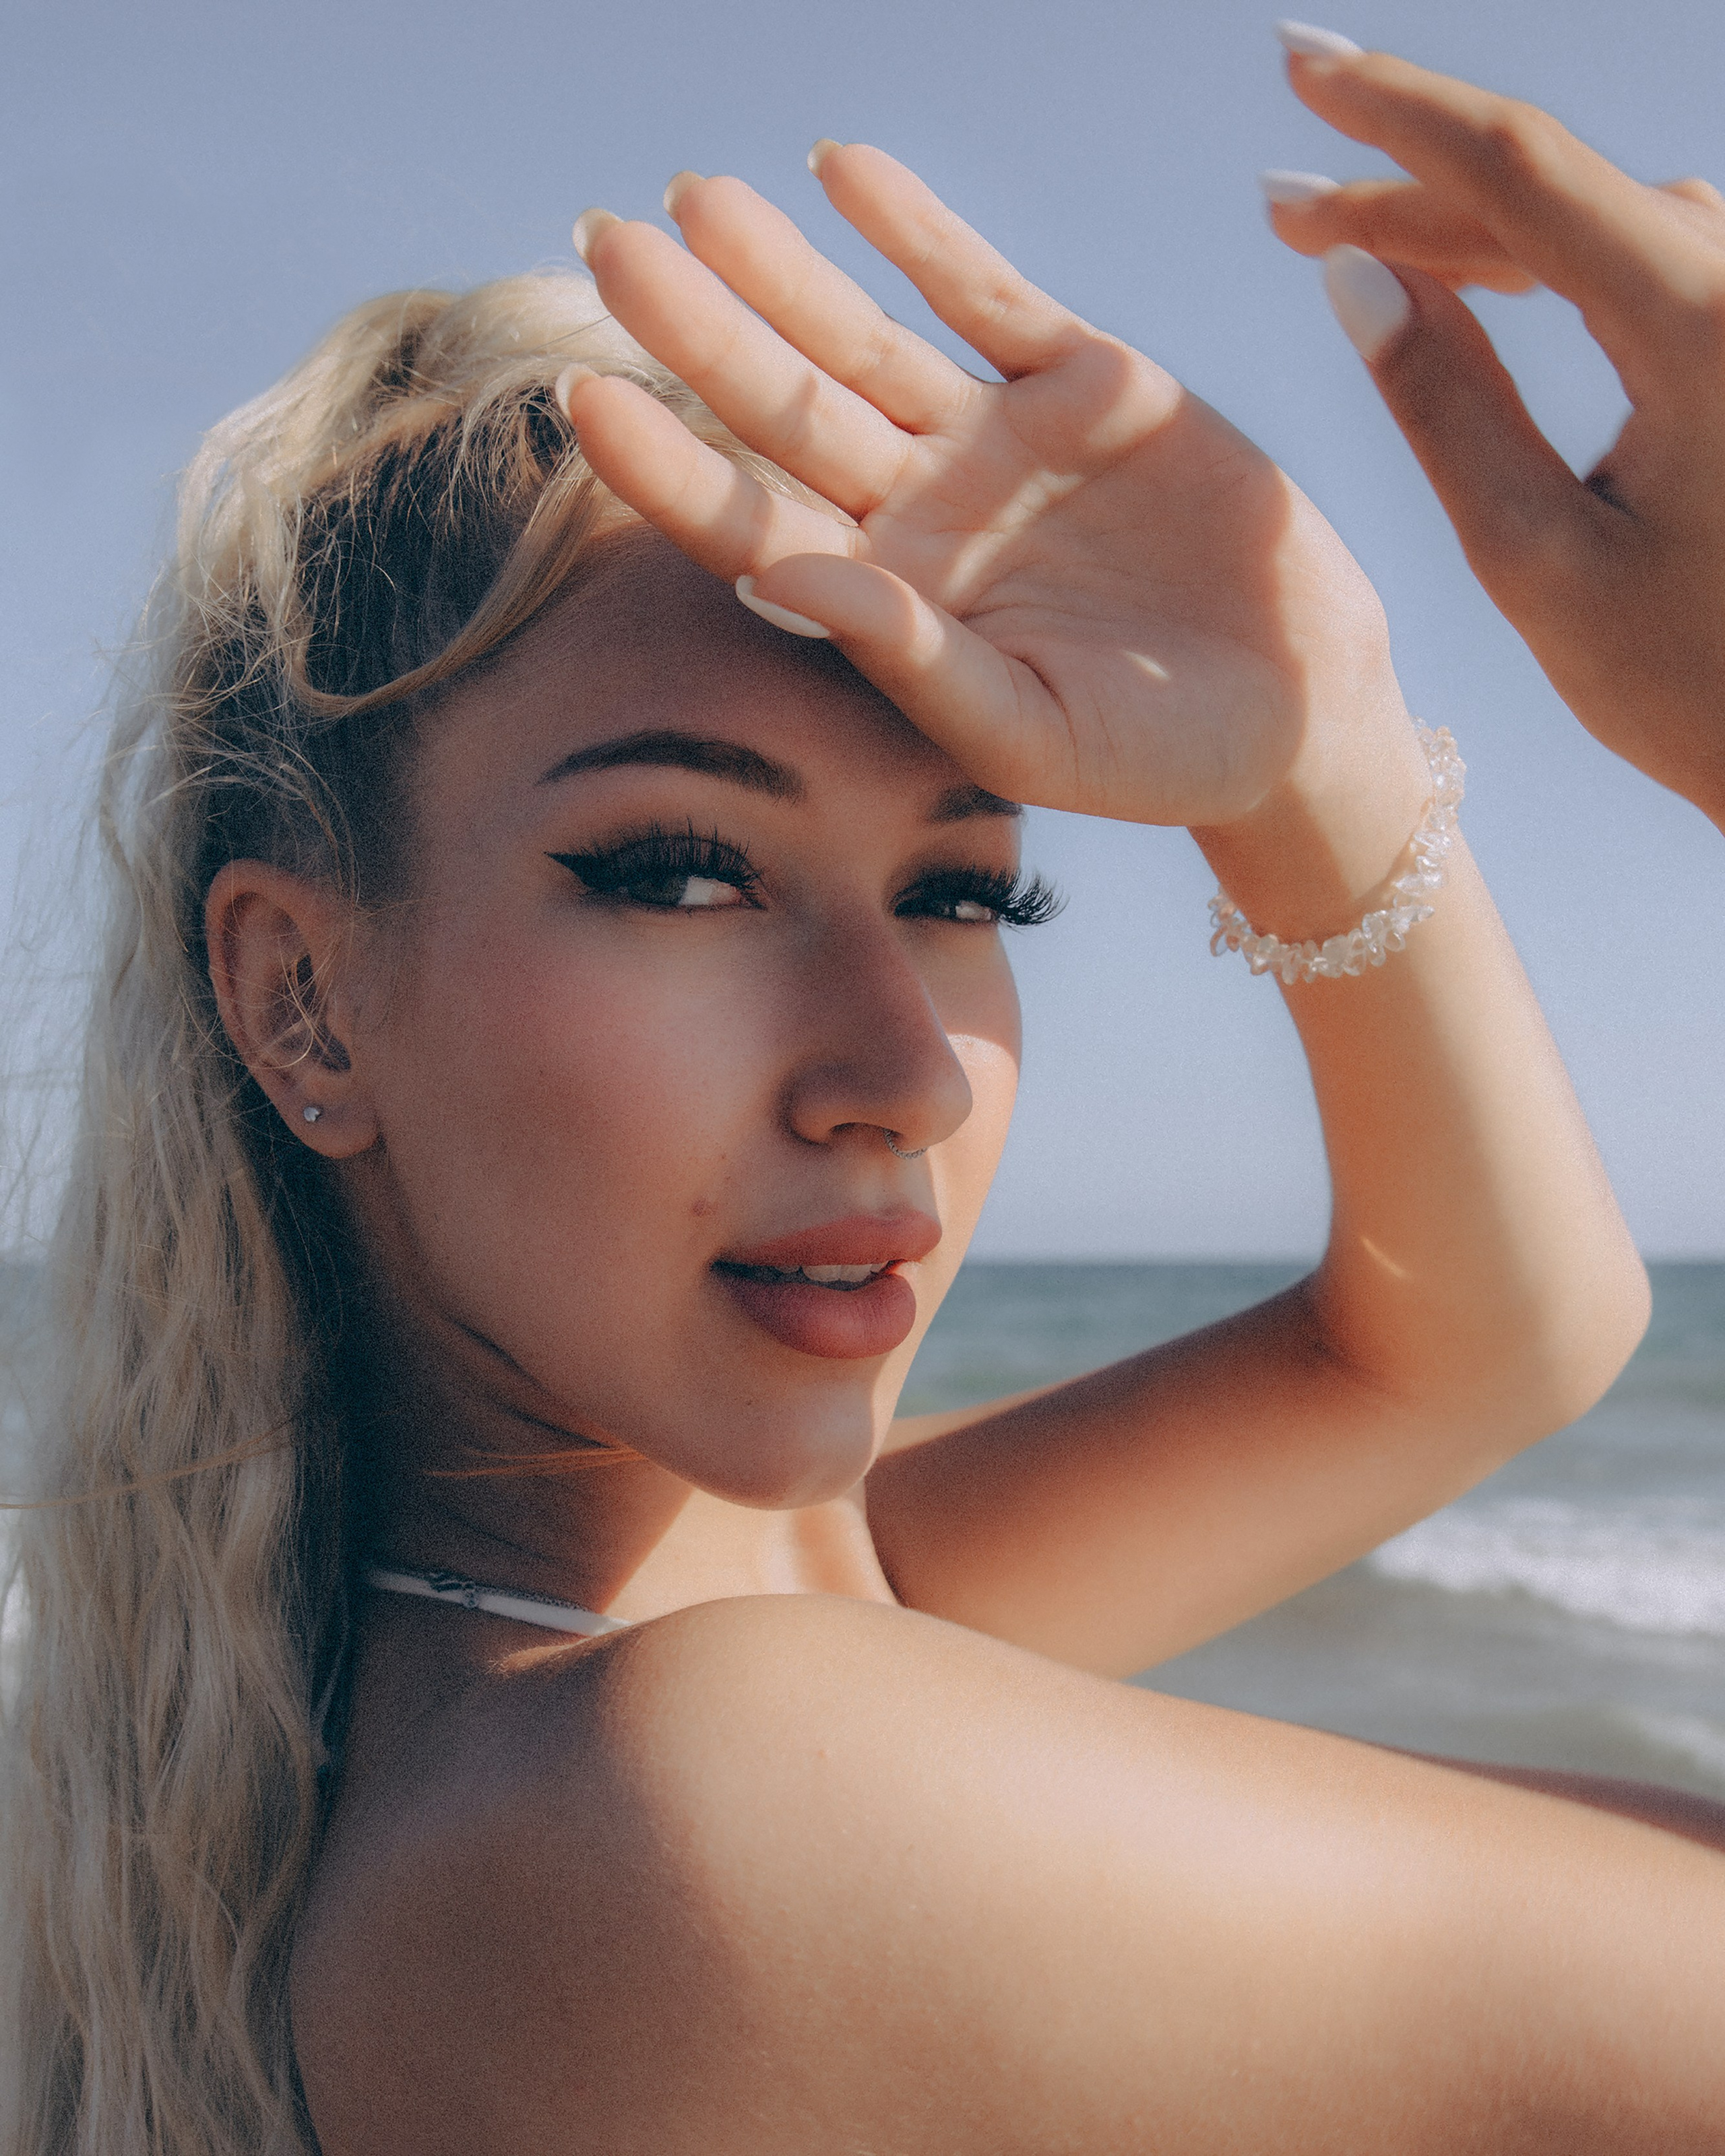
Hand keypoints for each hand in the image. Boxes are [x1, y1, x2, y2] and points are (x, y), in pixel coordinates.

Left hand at [562, 149, 1411, 836]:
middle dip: (700, 329)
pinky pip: (988, 294)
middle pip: (784, 410)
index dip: (666, 464)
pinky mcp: (1088, 383)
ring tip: (698, 198)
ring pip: (865, 339)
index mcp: (889, 606)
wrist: (1296, 713)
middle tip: (606, 242)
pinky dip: (921, 233)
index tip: (582, 395)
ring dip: (783, 268)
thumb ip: (909, 662)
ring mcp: (998, 443)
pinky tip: (844, 172)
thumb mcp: (1029, 732)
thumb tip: (775, 580)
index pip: (748, 524)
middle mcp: (924, 514)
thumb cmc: (1155, 757)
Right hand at [1266, 40, 1724, 828]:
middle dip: (1404, 190)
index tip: (1299, 65)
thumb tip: (1356, 277)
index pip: (1521, 172)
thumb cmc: (1694, 684)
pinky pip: (1638, 260)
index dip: (1397, 111)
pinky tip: (1465, 276)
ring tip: (1342, 243)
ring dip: (1464, 228)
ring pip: (1591, 222)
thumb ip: (1444, 404)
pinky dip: (1542, 260)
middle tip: (1285, 206)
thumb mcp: (1536, 558)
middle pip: (1550, 193)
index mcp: (1700, 323)